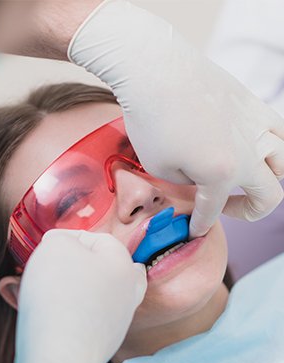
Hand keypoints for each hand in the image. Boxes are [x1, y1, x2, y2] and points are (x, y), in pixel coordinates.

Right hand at [5, 229, 146, 362]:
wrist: (58, 354)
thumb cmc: (58, 293)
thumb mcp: (55, 247)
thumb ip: (61, 238)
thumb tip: (62, 246)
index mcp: (123, 263)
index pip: (96, 238)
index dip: (68, 238)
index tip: (46, 247)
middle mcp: (128, 291)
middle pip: (101, 267)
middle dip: (74, 265)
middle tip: (51, 268)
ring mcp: (119, 319)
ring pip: (94, 293)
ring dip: (71, 288)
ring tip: (44, 290)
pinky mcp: (104, 342)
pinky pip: (86, 317)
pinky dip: (71, 311)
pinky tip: (51, 313)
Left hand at [69, 0, 283, 237]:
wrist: (156, 71)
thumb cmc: (151, 121)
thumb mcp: (160, 167)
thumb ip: (188, 183)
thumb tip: (200, 180)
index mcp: (223, 174)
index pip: (214, 210)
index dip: (201, 224)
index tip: (193, 231)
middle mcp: (250, 153)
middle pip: (270, 196)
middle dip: (249, 211)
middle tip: (225, 208)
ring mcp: (257, 125)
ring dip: (267, 180)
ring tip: (243, 179)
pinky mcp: (254, 104)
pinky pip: (278, 132)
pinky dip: (271, 148)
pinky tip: (251, 147)